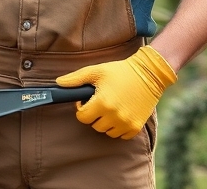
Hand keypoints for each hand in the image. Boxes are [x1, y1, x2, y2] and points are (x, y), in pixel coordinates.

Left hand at [56, 45, 176, 139]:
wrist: (148, 74)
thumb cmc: (120, 71)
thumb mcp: (96, 71)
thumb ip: (76, 78)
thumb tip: (58, 83)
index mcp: (102, 102)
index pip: (82, 117)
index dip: (82, 109)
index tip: (87, 101)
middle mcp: (114, 115)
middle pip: (94, 126)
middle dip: (94, 115)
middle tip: (100, 102)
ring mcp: (126, 122)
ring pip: (107, 131)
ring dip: (106, 122)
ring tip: (111, 107)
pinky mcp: (136, 127)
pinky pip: (121, 135)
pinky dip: (119, 127)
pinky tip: (121, 113)